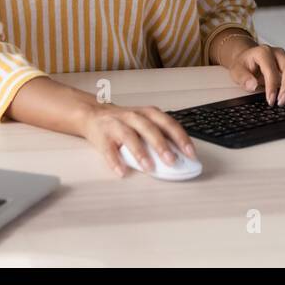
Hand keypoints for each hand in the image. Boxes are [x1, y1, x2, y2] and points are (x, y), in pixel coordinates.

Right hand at [75, 102, 197, 177]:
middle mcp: (133, 116)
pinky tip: (122, 171)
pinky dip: (115, 161)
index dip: (181, 138)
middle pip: (149, 128)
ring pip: (129, 136)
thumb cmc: (125, 122)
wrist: (94, 115)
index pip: (168, 123)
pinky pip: (108, 149)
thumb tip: (180, 158)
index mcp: (148, 113)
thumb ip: (160, 137)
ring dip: (140, 152)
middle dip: (161, 145)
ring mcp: (116, 124)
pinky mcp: (102, 136)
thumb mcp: (145, 124)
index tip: (190, 153)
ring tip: (149, 168)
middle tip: (172, 161)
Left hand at [223, 40, 284, 105]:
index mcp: (263, 53)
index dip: (272, 85)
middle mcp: (278, 53)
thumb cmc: (245, 64)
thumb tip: (251, 85)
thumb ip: (243, 78)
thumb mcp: (237, 70)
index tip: (271, 100)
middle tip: (283, 101)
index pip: (271, 69)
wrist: (248, 58)